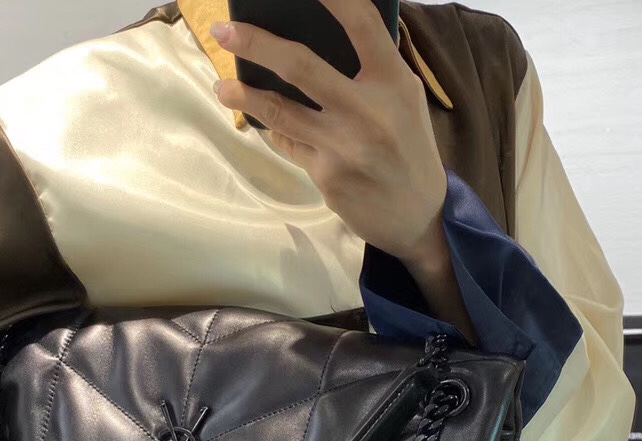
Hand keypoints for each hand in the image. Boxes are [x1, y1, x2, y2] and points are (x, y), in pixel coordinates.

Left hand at [209, 0, 448, 271]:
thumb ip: (374, 68)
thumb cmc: (409, 148)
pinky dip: (275, 131)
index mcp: (393, 81)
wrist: (419, 216)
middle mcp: (368, 111)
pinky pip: (290, 144)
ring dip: (245, 96)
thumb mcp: (405, 100)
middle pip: (300, 66)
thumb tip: (321, 34)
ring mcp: (343, 146)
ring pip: (280, 112)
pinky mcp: (327, 176)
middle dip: (256, 44)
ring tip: (222, 86)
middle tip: (222, 32)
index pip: (360, 23)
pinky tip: (265, 123)